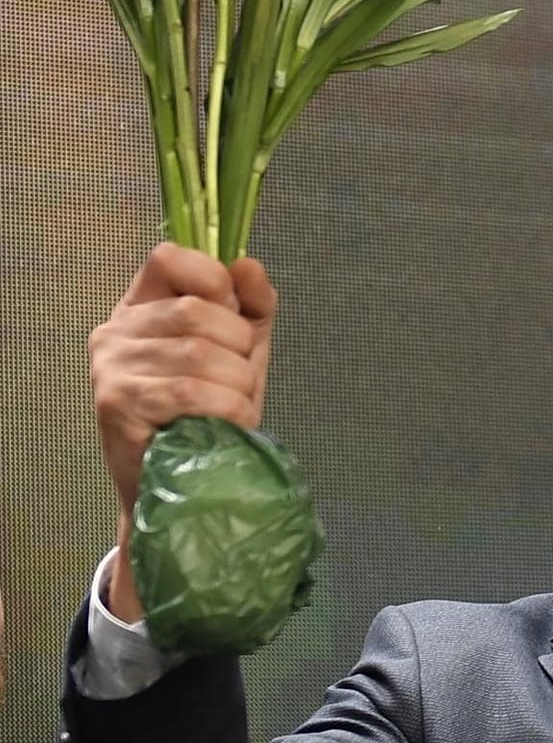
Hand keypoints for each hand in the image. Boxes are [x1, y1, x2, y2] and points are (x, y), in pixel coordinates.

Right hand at [88, 243, 276, 619]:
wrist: (182, 485)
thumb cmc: (211, 412)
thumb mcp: (239, 350)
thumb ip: (251, 305)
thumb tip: (248, 264)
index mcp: (141, 306)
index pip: (168, 257)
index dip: (213, 279)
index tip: (234, 314)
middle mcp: (115, 331)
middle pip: (197, 310)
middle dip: (240, 347)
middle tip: (241, 379)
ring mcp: (111, 369)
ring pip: (199, 353)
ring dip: (238, 384)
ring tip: (236, 405)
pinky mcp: (117, 408)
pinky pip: (190, 393)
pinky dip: (228, 408)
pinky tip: (233, 423)